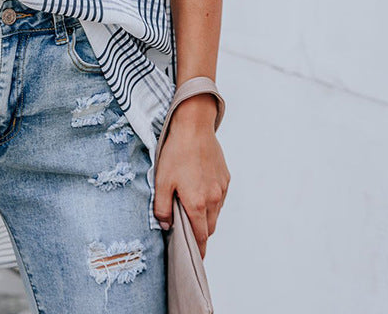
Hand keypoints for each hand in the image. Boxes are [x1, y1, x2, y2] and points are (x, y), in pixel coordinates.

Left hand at [152, 94, 229, 258]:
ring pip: (215, 212)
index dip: (197, 251)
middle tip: (188, 234)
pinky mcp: (225, 177)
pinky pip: (219, 196)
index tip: (195, 260)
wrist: (194, 127)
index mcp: (197, 204)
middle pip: (209, 227)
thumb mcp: (161, 181)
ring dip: (205, 216)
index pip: (200, 237)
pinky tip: (198, 189)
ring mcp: (221, 188)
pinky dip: (211, 200)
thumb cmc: (176, 153)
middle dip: (200, 234)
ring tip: (191, 209)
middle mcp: (213, 199)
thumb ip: (162, 207)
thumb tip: (165, 226)